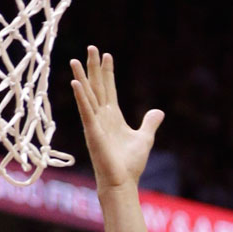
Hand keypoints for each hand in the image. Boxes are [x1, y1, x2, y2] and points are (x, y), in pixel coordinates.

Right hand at [70, 46, 163, 192]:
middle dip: (93, 67)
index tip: (107, 55)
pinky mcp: (92, 131)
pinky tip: (75, 83)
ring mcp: (95, 123)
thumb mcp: (144, 138)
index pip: (109, 89)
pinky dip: (81, 97)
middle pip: (96, 86)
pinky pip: (85, 111)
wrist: (122, 182)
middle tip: (91, 47)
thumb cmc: (130, 164)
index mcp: (113, 117)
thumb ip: (149, 123)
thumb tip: (158, 111)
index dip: (108, 72)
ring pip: (87, 95)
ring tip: (74, 59)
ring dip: (81, 77)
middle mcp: (101, 117)